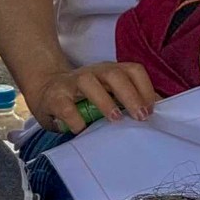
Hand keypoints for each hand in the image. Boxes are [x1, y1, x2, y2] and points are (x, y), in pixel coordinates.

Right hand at [32, 61, 155, 133]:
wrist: (45, 90)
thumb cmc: (84, 97)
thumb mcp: (107, 94)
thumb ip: (126, 100)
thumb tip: (154, 111)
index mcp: (110, 71)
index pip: (133, 70)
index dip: (146, 88)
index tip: (151, 110)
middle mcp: (93, 73)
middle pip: (115, 74)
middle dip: (130, 95)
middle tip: (140, 117)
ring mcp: (72, 83)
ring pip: (89, 82)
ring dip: (104, 101)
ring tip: (115, 119)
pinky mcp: (55, 97)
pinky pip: (66, 106)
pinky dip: (76, 119)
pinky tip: (83, 129)